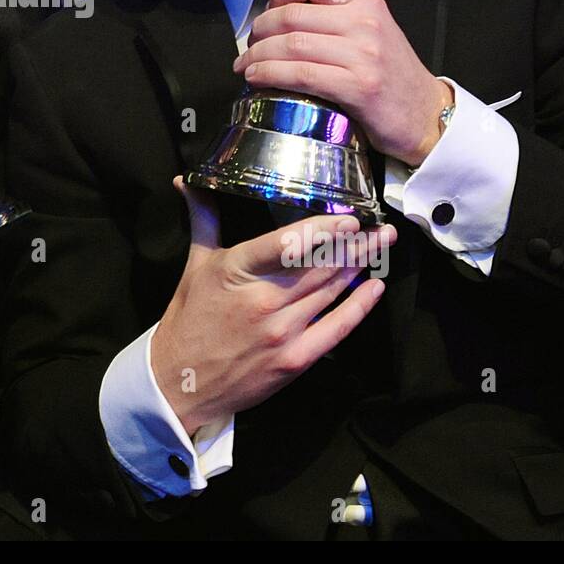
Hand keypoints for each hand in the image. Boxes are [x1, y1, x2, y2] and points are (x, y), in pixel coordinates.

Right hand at [151, 179, 395, 436]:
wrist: (183, 382)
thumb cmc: (189, 319)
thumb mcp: (194, 265)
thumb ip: (203, 219)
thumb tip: (186, 181)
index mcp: (236, 270)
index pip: (287, 243)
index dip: (323, 230)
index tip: (350, 218)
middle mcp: (263, 299)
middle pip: (319, 265)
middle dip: (355, 245)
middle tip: (381, 228)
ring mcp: (281, 332)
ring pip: (331, 291)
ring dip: (360, 267)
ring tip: (381, 247)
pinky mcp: (294, 360)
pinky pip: (336, 328)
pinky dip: (359, 306)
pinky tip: (375, 287)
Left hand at [235, 0, 452, 166]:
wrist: (426, 114)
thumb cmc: (392, 74)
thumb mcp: (372, 30)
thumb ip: (335, 16)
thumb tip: (282, 16)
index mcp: (366, 1)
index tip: (267, 10)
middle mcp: (364, 22)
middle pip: (291, 15)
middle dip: (259, 31)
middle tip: (249, 45)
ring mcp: (362, 54)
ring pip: (291, 45)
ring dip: (257, 56)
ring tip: (245, 66)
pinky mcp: (357, 87)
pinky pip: (301, 74)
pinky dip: (270, 75)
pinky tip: (257, 78)